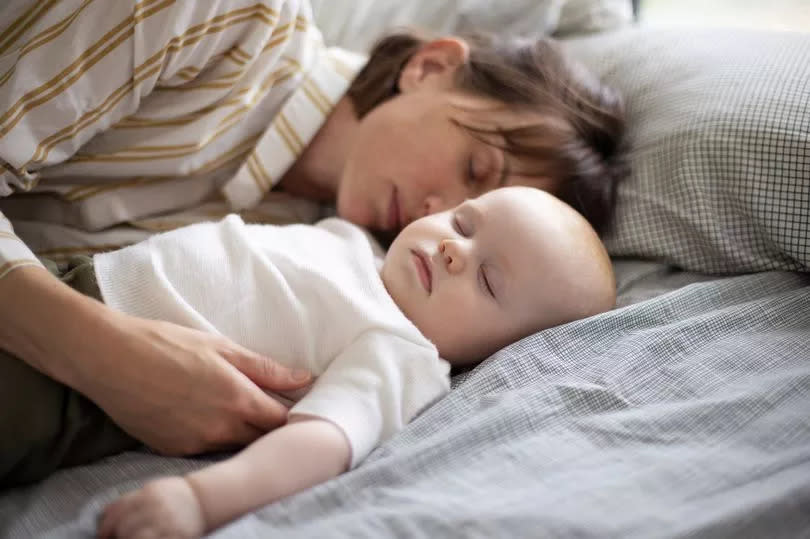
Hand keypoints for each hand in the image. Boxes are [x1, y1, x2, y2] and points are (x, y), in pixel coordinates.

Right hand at [0, 266, 312, 455]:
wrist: (109, 359)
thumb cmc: (167, 345)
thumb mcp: (222, 347)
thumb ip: (266, 368)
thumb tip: (305, 378)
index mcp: (238, 399)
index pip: (281, 420)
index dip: (291, 413)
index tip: (292, 402)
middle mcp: (221, 428)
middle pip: (261, 439)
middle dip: (268, 426)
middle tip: (266, 405)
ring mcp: (196, 443)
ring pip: (234, 445)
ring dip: (241, 431)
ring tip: (232, 406)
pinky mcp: (173, 450)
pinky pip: (206, 449)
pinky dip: (213, 436)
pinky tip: (204, 414)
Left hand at [98, 476, 205, 538]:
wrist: (204, 500)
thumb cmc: (175, 495)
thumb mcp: (153, 489)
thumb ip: (130, 499)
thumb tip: (104, 513)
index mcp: (149, 494)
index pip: (117, 511)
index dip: (105, 526)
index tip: (102, 536)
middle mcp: (156, 507)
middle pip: (124, 527)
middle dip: (118, 535)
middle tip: (118, 538)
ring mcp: (166, 522)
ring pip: (135, 538)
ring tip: (135, 537)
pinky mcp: (176, 535)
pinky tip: (148, 537)